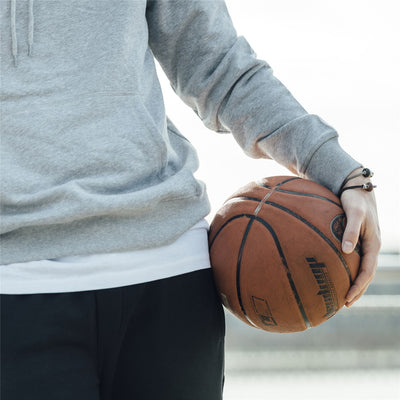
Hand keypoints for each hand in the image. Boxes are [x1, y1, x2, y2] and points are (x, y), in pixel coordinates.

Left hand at [339, 167, 380, 306]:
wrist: (357, 186)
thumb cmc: (354, 199)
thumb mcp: (354, 213)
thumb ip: (350, 230)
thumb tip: (345, 251)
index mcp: (373, 243)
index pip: (367, 271)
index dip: (358, 286)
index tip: (347, 298)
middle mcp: (371, 246)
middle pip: (366, 274)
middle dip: (358, 290)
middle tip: (344, 304)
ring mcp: (366, 243)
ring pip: (362, 268)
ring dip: (355, 283)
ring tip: (343, 296)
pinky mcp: (358, 239)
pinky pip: (356, 259)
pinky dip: (350, 270)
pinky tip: (339, 274)